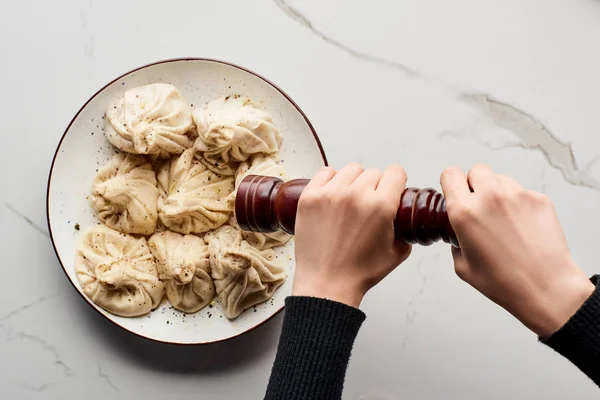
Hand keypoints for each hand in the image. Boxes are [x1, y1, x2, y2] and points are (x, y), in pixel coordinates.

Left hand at [292, 163, 411, 307]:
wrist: (326, 284)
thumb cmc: (359, 272)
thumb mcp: (398, 253)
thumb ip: (406, 230)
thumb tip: (406, 217)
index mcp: (381, 206)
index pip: (396, 172)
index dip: (396, 182)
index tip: (391, 189)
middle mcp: (356, 195)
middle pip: (374, 172)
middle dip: (375, 186)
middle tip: (369, 204)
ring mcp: (330, 194)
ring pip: (351, 170)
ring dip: (354, 181)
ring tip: (350, 200)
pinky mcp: (310, 197)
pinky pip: (325, 172)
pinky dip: (331, 180)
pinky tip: (333, 195)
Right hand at [441, 165, 593, 336]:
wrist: (546, 288)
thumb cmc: (505, 283)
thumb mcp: (463, 267)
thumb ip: (456, 242)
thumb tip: (460, 234)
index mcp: (464, 213)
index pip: (450, 175)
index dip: (451, 182)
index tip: (454, 190)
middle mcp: (489, 198)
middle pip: (476, 170)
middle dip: (475, 184)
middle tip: (479, 205)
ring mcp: (517, 196)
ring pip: (500, 179)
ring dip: (497, 192)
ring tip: (503, 219)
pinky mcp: (538, 199)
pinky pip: (522, 192)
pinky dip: (518, 204)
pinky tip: (521, 226)